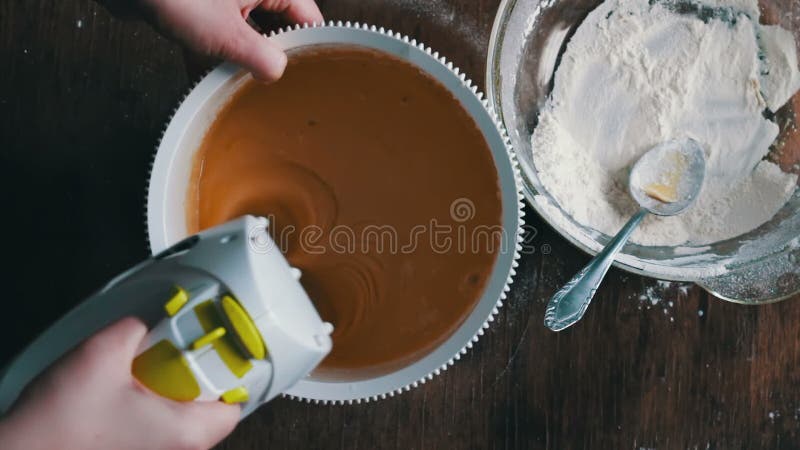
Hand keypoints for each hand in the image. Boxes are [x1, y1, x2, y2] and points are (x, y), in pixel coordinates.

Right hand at [0, 318, 239, 449]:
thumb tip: (145, 321)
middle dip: (194, 374)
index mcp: (186, 433)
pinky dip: (150, 404)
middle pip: (209, 407)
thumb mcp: (101, 354)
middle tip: (171, 353)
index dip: (228, 370)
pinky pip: (158, 426)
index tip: (214, 348)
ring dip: (169, 389)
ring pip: (181, 416)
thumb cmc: (57, 427)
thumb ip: (135, 327)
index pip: (235, 403)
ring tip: (141, 371)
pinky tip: (124, 390)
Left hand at [138, 0, 323, 80]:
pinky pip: (216, 30)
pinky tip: (205, 75)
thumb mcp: (227, 34)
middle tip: (271, 82)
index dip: (308, 45)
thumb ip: (260, 57)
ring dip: (238, 56)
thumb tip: (277, 71)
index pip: (307, 16)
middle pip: (276, 24)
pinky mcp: (199, 4)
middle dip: (270, 55)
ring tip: (238, 82)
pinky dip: (212, 51)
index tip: (309, 73)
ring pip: (245, 29)